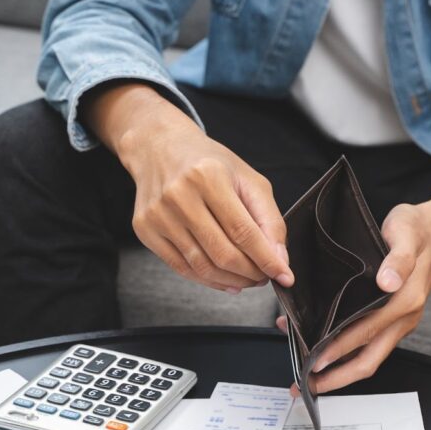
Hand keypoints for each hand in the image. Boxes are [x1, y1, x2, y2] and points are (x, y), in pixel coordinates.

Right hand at [85, 83, 293, 291]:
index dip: (267, 259)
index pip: (243, 231)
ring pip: (203, 266)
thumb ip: (269, 219)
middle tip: (265, 276)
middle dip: (251, 273)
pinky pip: (181, 268)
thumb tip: (279, 260)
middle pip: (223, 253)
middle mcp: (179, 195)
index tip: (284, 276)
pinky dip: (208, 280)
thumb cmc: (209, 164)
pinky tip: (226, 280)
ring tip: (248, 278)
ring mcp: (158, 214)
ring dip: (233, 280)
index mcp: (209, 176)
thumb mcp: (249, 180)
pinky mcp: (145, 230)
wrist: (159, 149)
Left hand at [276, 201, 430, 395]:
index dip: (339, 350)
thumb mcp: (406, 233)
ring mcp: (400, 322)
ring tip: (311, 374)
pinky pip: (370, 344)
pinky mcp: (395, 319)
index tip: (315, 360)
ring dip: (340, 369)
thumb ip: (398, 259)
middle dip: (337, 377)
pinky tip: (326, 347)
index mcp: (404, 301)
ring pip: (369, 356)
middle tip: (307, 384)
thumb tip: (387, 281)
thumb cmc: (417, 230)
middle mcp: (404, 317)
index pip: (366, 334)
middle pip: (369, 360)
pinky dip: (347, 352)